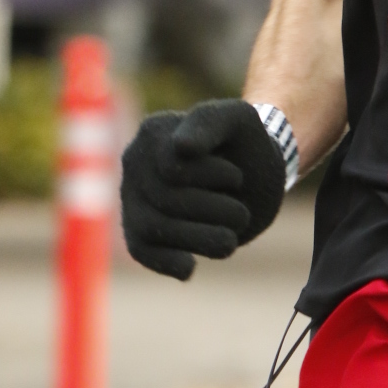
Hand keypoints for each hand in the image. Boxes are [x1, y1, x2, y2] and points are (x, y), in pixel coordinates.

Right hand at [121, 99, 285, 279]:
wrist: (253, 175)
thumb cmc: (244, 144)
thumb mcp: (238, 120)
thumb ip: (209, 123)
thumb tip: (181, 148)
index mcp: (154, 132)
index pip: (174, 167)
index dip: (213, 178)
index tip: (236, 178)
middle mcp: (136, 163)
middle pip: (165, 199)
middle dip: (214, 211)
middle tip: (241, 214)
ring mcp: (134, 198)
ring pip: (152, 227)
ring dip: (201, 239)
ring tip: (230, 240)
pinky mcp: (141, 230)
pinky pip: (141, 251)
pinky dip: (167, 262)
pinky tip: (190, 267)